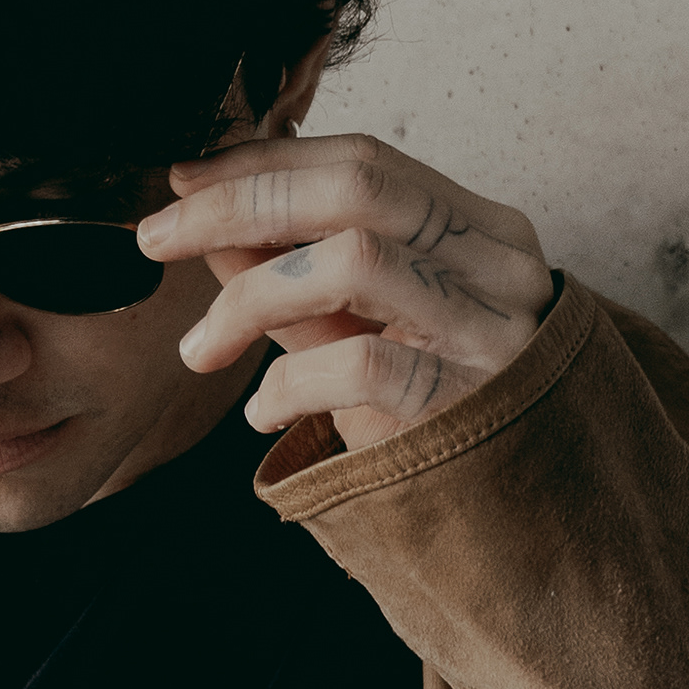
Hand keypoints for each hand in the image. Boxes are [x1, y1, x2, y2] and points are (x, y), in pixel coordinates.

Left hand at [137, 131, 554, 450]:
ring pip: (358, 260)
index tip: (183, 181)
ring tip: (203, 349)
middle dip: (240, 202)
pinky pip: (366, 366)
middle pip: (358, 187)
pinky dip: (291, 384)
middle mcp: (501, 267)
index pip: (366, 159)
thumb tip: (206, 218)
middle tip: (159, 236)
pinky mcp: (476, 404)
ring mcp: (497, 334)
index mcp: (483, 229)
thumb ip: (297, 275)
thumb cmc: (444, 421)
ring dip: (252, 296)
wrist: (530, 529)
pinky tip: (263, 412)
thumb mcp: (366, 332)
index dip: (264, 162)